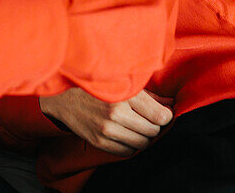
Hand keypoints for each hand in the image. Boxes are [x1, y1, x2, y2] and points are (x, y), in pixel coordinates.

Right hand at [39, 88, 172, 156]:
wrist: (63, 97)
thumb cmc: (96, 86)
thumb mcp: (122, 83)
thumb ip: (148, 94)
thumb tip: (170, 104)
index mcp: (124, 94)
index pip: (160, 116)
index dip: (165, 116)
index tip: (162, 113)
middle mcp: (116, 113)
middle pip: (153, 131)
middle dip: (154, 126)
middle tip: (147, 119)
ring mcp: (107, 129)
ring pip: (142, 143)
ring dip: (143, 136)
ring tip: (135, 126)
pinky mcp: (99, 141)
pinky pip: (127, 151)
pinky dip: (130, 145)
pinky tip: (125, 133)